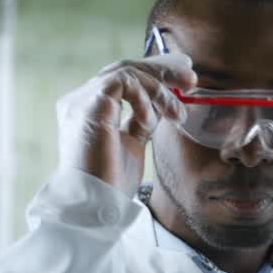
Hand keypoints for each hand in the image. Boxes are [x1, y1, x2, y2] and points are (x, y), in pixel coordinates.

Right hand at [55, 53, 196, 193]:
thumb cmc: (111, 182)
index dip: (153, 73)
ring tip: (177, 113)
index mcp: (88, 109)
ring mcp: (81, 101)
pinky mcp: (89, 105)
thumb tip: (160, 105)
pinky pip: (123, 81)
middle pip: (124, 68)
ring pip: (126, 71)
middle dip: (162, 71)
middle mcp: (80, 100)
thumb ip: (140, 121)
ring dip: (159, 89)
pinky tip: (152, 120)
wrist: (96, 204)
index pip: (121, 79)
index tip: (183, 78)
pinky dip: (144, 97)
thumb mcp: (133, 144)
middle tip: (192, 80)